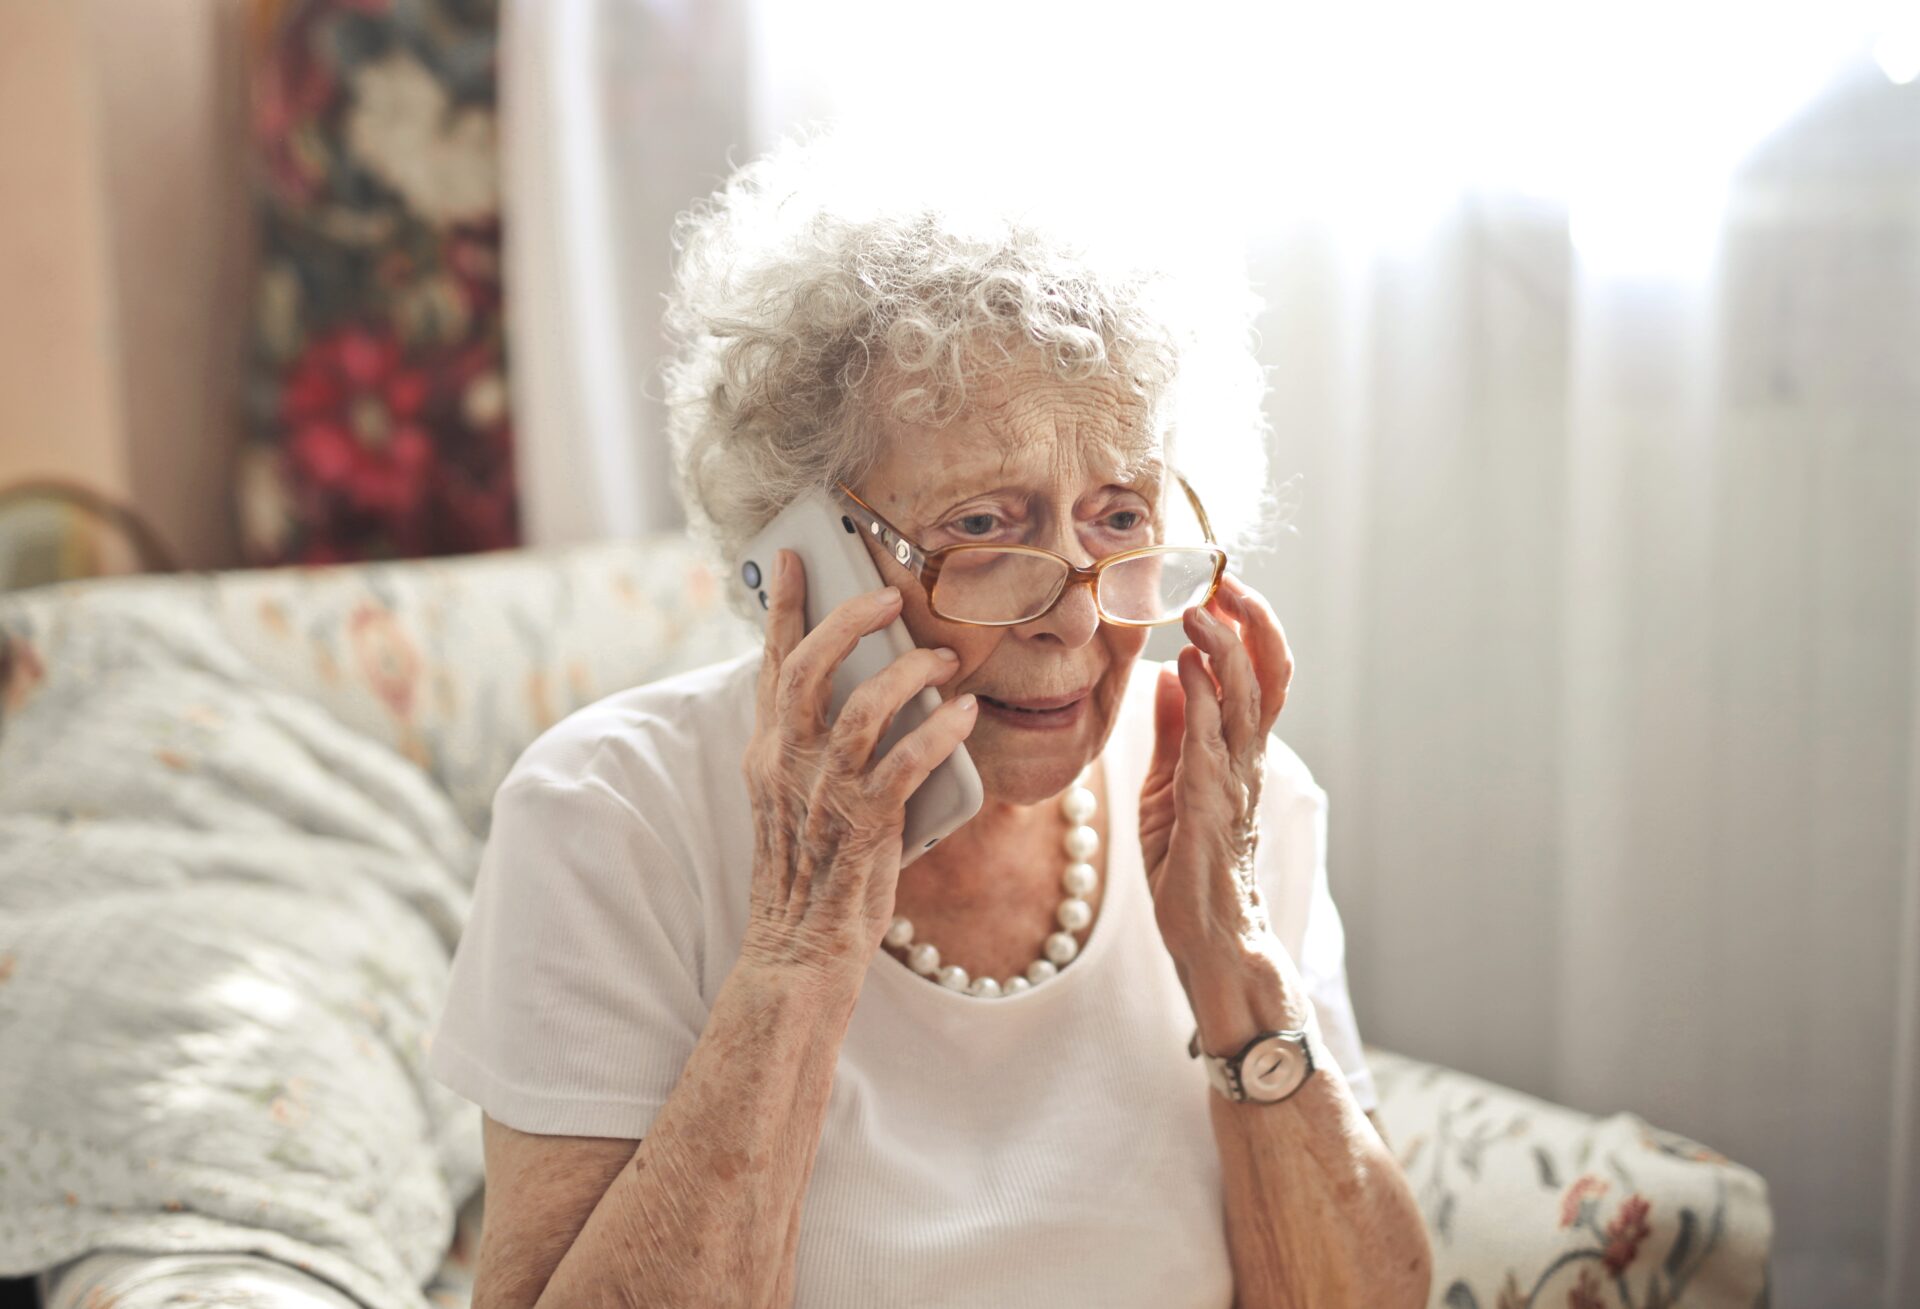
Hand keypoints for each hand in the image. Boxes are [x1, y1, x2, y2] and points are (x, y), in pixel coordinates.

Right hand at [738, 549, 980, 987]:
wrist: (799, 953)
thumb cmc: (814, 870)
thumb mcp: (797, 796)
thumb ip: (815, 741)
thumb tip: (860, 682)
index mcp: (767, 752)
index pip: (771, 663)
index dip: (782, 606)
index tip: (794, 555)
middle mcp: (785, 766)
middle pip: (807, 670)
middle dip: (848, 621)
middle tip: (886, 594)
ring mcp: (820, 798)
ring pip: (860, 711)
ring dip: (908, 675)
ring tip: (944, 660)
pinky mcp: (859, 830)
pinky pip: (903, 765)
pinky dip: (938, 732)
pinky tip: (964, 713)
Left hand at [1138, 574, 1293, 966]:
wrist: (1209, 937)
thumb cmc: (1190, 866)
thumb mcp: (1173, 784)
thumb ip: (1176, 731)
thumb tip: (1172, 673)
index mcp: (1240, 751)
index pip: (1257, 674)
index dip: (1246, 627)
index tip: (1219, 584)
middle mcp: (1248, 758)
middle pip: (1267, 674)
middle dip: (1250, 621)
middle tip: (1222, 577)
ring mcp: (1235, 781)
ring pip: (1245, 699)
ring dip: (1224, 647)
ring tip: (1201, 607)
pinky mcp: (1210, 806)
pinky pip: (1210, 741)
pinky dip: (1202, 698)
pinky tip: (1187, 665)